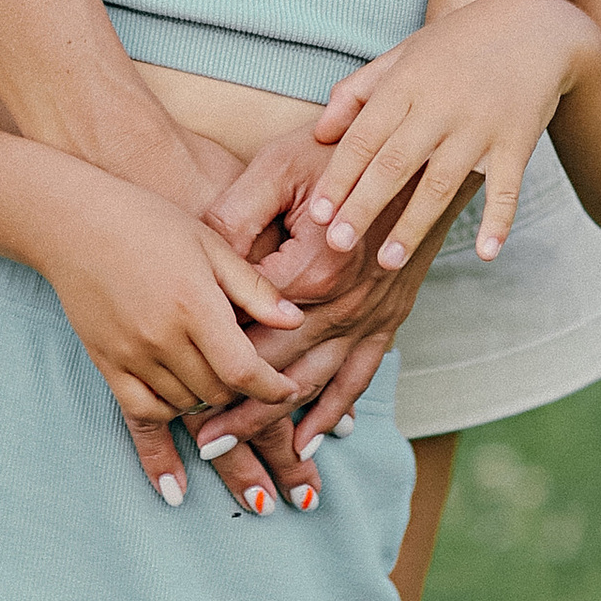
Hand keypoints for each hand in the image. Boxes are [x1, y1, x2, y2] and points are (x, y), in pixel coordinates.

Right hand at [30, 175, 304, 505]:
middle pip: (219, 393)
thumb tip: (298, 321)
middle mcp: (162, 337)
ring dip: (214, 414)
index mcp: (194, 303)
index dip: (274, 388)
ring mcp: (132, 356)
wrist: (72, 222)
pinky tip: (176, 490)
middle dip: (250, 406)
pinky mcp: (108, 366)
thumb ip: (253, 287)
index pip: (244, 367)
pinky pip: (140, 418)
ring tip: (240, 433)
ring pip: (187, 407)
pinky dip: (161, 451)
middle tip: (279, 426)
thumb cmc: (148, 221)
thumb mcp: (209, 241)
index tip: (293, 391)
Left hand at [187, 130, 461, 499]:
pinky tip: (312, 440)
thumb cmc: (340, 148)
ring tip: (241, 452)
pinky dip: (335, 410)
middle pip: (281, 369)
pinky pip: (361, 376)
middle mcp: (344, 302)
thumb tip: (199, 256)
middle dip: (239, 412)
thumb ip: (237, 214)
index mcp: (313, 267)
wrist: (420, 151)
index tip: (180, 394)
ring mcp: (370, 315)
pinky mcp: (389, 318)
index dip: (215, 362)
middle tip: (199, 447)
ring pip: (318, 384)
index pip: (253, 329)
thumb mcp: (278, 166)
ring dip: (279, 425)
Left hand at [301, 0, 593, 269]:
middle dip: (363, 206)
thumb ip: (358, 91)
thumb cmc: (458, 43)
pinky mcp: (517, 140)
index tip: (318, 213)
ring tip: (386, 262)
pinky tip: (486, 252)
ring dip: (413, 225)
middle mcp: (440, 105)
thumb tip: (319, 133)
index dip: (339, 176)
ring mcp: (480, 124)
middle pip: (394, 163)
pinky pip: (506, 186)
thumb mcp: (404, 53)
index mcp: (407, 82)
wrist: (534, 26)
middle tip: (336, 245)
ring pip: (441, 182)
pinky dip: (498, 219)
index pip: (364, 136)